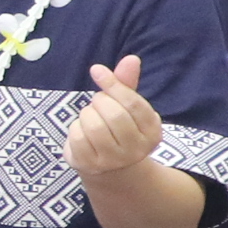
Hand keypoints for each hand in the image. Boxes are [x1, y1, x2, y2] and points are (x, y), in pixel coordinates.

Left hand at [66, 55, 163, 179]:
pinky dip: (75, 128)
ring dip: (87, 114)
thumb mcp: (127, 106)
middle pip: (114, 115)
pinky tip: (82, 131)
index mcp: (152, 131)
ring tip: (91, 116)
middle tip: (98, 102)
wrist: (110, 168)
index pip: (132, 103)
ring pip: (94, 126)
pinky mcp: (90, 166)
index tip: (97, 70)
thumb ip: (128, 83)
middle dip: (100, 101)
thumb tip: (131, 59)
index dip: (113, 84)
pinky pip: (77, 138)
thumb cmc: (119, 128)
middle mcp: (137, 150)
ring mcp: (113, 161)